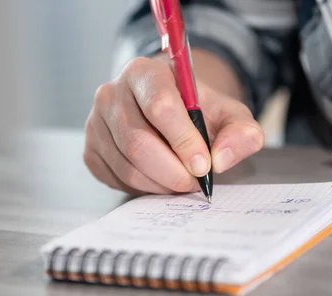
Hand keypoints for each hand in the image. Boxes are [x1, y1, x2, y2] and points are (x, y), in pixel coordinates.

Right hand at [83, 57, 263, 194]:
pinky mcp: (91, 150)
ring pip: (127, 166)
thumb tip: (221, 160)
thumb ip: (240, 132)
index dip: (183, 140)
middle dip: (172, 171)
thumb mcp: (229, 114)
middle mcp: (111, 93)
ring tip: (182, 181)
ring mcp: (95, 123)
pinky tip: (160, 179)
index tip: (204, 165)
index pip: (160, 106)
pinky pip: (116, 178)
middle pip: (138, 142)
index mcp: (144, 72)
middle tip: (196, 182)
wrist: (168, 111)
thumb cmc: (197, 111)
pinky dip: (143, 188)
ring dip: (161, 183)